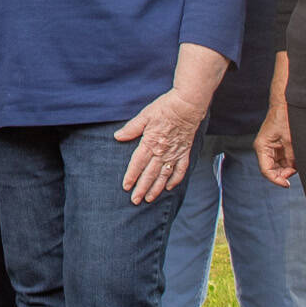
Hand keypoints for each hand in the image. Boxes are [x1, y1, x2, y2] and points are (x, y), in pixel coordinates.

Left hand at [114, 87, 204, 203]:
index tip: (126, 187)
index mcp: (150, 143)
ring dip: (156, 188)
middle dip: (142, 188)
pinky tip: (169, 187)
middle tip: (135, 200)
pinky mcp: (184, 152)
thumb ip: (131, 128)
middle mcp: (162, 152)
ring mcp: (174, 153)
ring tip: (149, 198)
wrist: (187, 106)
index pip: (138, 164)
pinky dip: (175, 180)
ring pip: (164, 175)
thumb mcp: (144, 116)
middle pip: (150, 174)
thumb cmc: (164, 108)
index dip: (131, 176)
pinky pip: (180, 169)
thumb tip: (118, 136)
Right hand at [254, 101, 294, 186]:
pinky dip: (291, 162)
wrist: (286, 103)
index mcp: (262, 147)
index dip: (276, 179)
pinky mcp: (279, 145)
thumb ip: (291, 157)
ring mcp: (272, 148)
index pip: (266, 170)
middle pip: (272, 169)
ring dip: (288, 168)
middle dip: (283, 174)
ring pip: (279, 165)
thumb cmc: (284, 117)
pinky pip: (284, 159)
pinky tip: (298, 160)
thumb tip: (293, 170)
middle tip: (295, 173)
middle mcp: (265, 149)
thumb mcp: (290, 139)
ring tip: (298, 164)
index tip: (287, 184)